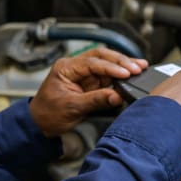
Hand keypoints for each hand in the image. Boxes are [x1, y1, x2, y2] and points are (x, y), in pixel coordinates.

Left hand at [30, 47, 147, 136]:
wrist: (40, 124)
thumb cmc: (48, 114)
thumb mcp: (72, 108)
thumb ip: (95, 100)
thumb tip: (116, 96)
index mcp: (66, 68)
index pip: (92, 63)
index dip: (111, 68)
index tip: (126, 74)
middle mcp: (75, 67)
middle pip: (101, 56)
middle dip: (120, 61)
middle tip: (137, 67)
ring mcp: (83, 74)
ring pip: (107, 63)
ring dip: (123, 65)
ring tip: (140, 67)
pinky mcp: (90, 82)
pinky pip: (107, 75)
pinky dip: (120, 75)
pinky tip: (132, 74)